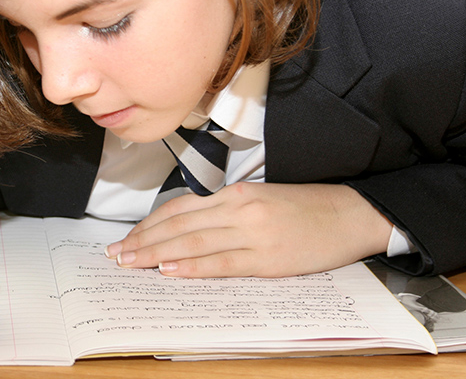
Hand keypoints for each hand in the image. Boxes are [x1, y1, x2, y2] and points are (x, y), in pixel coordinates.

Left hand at [104, 183, 390, 277]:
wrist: (350, 214)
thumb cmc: (305, 208)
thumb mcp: (260, 199)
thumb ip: (224, 210)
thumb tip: (188, 228)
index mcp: (234, 193)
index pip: (179, 208)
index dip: (149, 224)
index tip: (127, 238)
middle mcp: (237, 208)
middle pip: (178, 225)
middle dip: (142, 241)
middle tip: (115, 255)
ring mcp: (251, 232)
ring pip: (192, 242)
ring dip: (155, 254)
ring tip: (130, 263)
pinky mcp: (266, 257)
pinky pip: (220, 262)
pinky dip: (191, 267)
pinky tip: (168, 271)